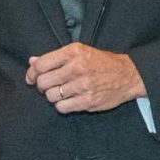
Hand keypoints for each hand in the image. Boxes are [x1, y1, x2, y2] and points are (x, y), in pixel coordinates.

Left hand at [27, 43, 145, 113]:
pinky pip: (62, 107)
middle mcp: (77, 68)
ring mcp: (83, 86)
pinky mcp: (88, 101)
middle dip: (42, 86)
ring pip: (51, 96)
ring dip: (52, 96)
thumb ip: (55, 57)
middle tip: (48, 85)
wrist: (127, 75)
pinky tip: (69, 100)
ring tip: (61, 92)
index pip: (41, 65)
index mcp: (73, 52)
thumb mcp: (80, 52)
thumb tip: (32, 61)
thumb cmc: (102, 63)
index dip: (32, 73)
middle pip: (43, 82)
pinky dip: (62, 105)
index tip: (31, 78)